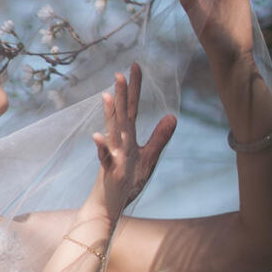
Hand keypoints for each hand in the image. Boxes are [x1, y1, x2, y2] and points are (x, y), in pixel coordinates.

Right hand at [88, 64, 175, 229]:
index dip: (134, 88)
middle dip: (121, 94)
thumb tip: (173, 116)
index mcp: (128, 137)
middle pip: (122, 115)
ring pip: (112, 132)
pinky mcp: (109, 172)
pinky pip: (104, 158)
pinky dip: (101, 148)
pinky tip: (98, 137)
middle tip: (120, 72)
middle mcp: (119, 143)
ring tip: (107, 96)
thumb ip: (159, 137)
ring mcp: (113, 156)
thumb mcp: (148, 158)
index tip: (135, 66)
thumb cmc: (126, 182)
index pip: (132, 108)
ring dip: (109, 115)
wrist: (108, 205)